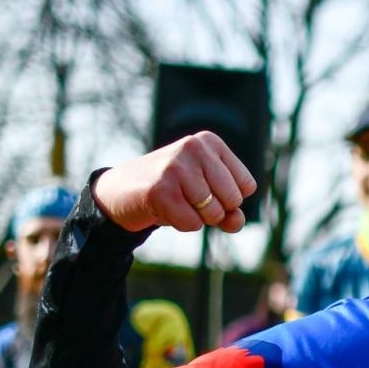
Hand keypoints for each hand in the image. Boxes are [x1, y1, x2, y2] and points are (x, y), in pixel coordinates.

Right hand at [92, 132, 257, 233]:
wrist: (121, 191)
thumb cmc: (173, 191)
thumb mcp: (207, 196)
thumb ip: (230, 211)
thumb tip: (237, 221)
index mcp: (210, 142)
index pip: (247, 186)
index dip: (229, 199)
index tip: (204, 189)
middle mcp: (194, 148)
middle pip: (233, 200)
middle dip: (215, 211)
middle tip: (188, 198)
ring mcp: (176, 166)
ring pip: (214, 213)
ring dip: (196, 218)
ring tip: (175, 202)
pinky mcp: (161, 189)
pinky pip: (192, 224)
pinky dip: (181, 225)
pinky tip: (164, 209)